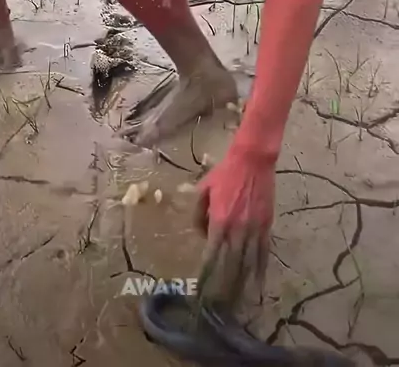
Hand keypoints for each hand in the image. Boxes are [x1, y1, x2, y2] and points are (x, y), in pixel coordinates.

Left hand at [195, 139, 275, 301]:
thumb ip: (198, 215)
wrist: (252, 160)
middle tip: (220, 305)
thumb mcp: (203, 190)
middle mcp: (237, 229)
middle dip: (225, 285)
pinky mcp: (267, 225)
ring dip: (243, 282)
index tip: (202, 290)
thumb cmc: (224, 173)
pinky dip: (261, 269)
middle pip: (231, 263)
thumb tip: (202, 235)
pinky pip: (263, 252)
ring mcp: (254, 228)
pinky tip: (258, 283)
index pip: (212, 254)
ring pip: (248, 262)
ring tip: (238, 302)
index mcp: (219, 220)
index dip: (208, 273)